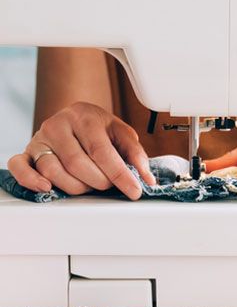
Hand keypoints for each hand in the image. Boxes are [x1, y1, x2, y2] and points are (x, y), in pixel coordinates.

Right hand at [8, 102, 155, 199]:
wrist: (76, 120)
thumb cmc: (100, 130)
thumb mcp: (122, 135)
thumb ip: (135, 155)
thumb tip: (147, 179)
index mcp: (84, 116)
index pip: (102, 151)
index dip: (120, 174)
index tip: (134, 190)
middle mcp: (58, 124)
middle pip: (77, 164)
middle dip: (99, 181)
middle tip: (108, 185)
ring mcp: (40, 138)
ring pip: (53, 171)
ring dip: (75, 186)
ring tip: (88, 184)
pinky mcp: (27, 152)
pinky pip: (20, 167)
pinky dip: (31, 180)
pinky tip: (47, 188)